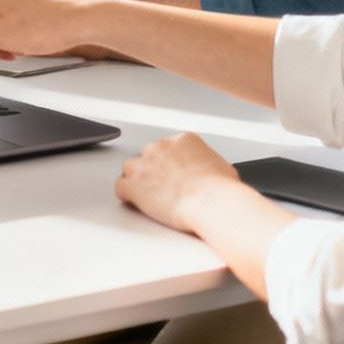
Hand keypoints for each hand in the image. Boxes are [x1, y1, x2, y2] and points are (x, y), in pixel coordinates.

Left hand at [114, 133, 243, 233]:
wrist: (212, 202)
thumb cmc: (222, 190)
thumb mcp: (222, 167)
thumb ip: (207, 164)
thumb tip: (210, 172)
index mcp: (183, 140)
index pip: (168, 148)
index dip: (170, 164)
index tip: (174, 175)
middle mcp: (160, 147)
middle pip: (149, 156)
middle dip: (154, 171)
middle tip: (163, 188)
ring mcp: (144, 165)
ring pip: (131, 169)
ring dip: (138, 181)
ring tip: (148, 196)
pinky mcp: (133, 185)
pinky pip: (120, 187)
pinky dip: (126, 196)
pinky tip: (135, 203)